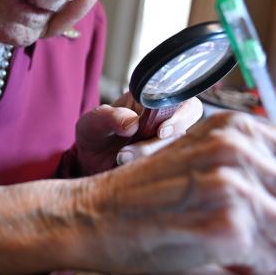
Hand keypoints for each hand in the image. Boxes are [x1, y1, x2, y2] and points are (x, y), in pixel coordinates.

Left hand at [73, 93, 202, 175]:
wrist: (89, 163)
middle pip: (184, 134)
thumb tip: (132, 123)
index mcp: (155, 102)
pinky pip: (168, 171)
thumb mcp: (92, 122)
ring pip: (175, 155)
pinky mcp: (164, 167)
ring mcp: (167, 147)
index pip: (186, 104)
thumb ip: (109, 116)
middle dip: (156, 145)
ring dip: (147, 159)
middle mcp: (167, 124)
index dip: (181, 117)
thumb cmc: (94, 135)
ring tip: (119, 158)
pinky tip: (127, 169)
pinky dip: (148, 172)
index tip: (161, 132)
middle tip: (125, 153)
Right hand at [74, 111, 275, 274]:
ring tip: (271, 263)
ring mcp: (234, 184)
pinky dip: (267, 270)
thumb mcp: (206, 159)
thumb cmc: (148, 196)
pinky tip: (245, 265)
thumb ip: (257, 167)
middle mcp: (241, 148)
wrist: (95, 215)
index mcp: (241, 128)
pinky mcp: (225, 224)